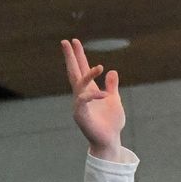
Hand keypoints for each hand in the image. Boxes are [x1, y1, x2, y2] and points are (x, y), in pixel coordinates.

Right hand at [61, 38, 125, 160]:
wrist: (110, 140)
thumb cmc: (111, 123)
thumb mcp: (115, 100)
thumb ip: (112, 86)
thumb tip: (113, 71)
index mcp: (89, 91)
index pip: (82, 70)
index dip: (78, 56)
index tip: (74, 41)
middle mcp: (81, 95)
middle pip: (73, 72)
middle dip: (70, 57)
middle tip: (65, 41)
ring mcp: (79, 104)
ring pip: (79, 84)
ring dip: (88, 75)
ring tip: (100, 67)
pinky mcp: (80, 115)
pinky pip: (83, 100)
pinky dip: (93, 95)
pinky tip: (104, 94)